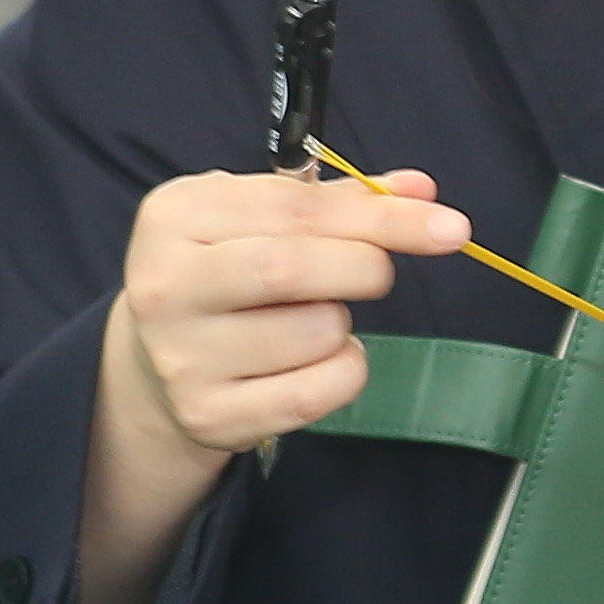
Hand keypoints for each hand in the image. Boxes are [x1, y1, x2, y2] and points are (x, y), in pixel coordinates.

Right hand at [72, 165, 467, 603]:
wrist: (153, 361)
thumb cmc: (226, 271)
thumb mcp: (260, 217)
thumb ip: (341, 201)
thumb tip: (421, 189)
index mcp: (175, 215)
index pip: (295, 207)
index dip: (384, 216)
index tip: (450, 227)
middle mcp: (164, 285)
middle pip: (293, 268)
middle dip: (364, 267)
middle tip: (376, 274)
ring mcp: (182, 356)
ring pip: (314, 332)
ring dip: (342, 323)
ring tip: (313, 318)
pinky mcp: (209, 414)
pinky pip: (317, 392)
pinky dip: (344, 370)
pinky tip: (316, 360)